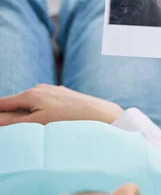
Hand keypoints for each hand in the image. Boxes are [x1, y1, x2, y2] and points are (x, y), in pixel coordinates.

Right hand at [0, 84, 122, 125]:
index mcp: (31, 94)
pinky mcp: (63, 94)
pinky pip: (44, 102)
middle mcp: (40, 88)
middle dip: (9, 112)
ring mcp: (52, 90)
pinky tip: (46, 118)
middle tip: (9, 123)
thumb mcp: (39, 122)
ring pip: (31, 102)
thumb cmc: (68, 118)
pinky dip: (38, 109)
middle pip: (16, 101)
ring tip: (29, 124)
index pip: (3, 102)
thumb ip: (16, 121)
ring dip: (25, 112)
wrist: (98, 113)